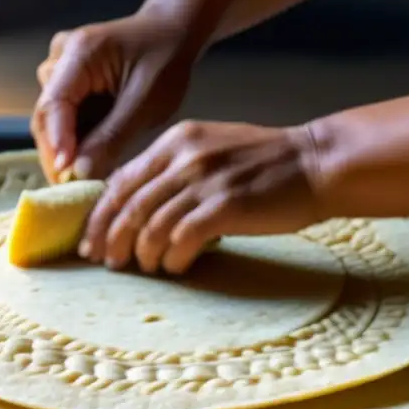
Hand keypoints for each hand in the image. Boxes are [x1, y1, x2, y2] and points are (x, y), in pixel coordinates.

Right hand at [31, 14, 196, 182]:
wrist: (173, 32)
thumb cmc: (165, 60)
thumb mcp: (145, 102)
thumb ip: (112, 137)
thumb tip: (80, 174)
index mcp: (80, 53)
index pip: (54, 104)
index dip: (57, 144)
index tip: (66, 177)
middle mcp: (60, 57)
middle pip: (46, 115)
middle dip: (59, 154)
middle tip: (72, 193)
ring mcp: (61, 69)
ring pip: (52, 119)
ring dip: (66, 149)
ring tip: (82, 182)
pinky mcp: (68, 82)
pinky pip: (64, 117)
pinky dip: (75, 140)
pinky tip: (88, 162)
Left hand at [79, 120, 322, 275]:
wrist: (316, 162)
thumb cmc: (268, 163)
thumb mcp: (213, 150)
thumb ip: (176, 170)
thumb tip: (140, 208)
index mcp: (177, 140)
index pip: (122, 180)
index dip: (101, 215)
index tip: (92, 240)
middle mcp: (185, 156)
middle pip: (129, 205)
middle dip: (111, 239)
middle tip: (106, 262)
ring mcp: (205, 179)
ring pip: (151, 225)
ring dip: (143, 254)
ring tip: (146, 268)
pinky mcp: (226, 205)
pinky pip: (182, 239)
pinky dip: (173, 258)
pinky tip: (177, 267)